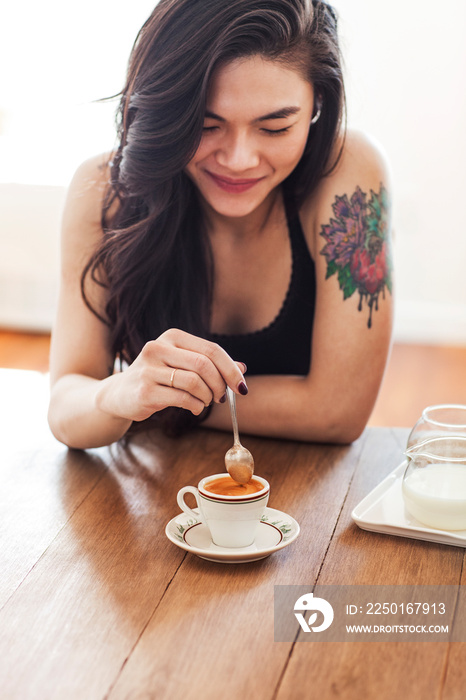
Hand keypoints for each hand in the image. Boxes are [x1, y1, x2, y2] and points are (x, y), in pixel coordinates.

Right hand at [95, 328, 246, 421]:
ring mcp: (149, 369)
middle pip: (204, 365)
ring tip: (205, 402)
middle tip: (221, 397)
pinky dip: (196, 406)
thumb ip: (211, 365)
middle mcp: (158, 348)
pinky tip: (194, 408)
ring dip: (208, 397)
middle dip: (220, 385)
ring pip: (195, 382)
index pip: (211, 350)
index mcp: (172, 337)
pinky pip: (183, 399)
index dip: (231, 369)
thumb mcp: (183, 365)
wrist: (119, 395)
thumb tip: (242, 368)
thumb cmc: (157, 378)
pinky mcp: (145, 391)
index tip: (241, 387)